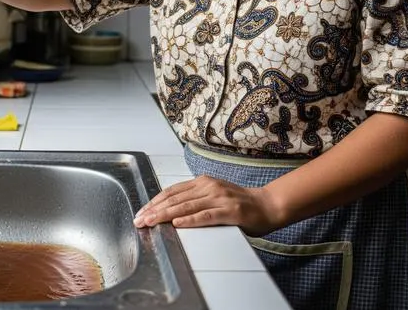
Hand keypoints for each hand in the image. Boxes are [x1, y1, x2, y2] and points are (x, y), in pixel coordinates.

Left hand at [133, 175, 285, 236]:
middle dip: (154, 210)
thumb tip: (171, 212)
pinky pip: (206, 216)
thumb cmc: (241, 204)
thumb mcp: (214, 196)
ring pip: (186, 207)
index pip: (172, 191)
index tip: (141, 212)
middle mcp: (209, 187)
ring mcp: (220, 198)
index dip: (154, 201)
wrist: (268, 205)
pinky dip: (189, 220)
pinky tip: (176, 225)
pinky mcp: (230, 211)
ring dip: (164, 215)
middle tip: (139, 220)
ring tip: (150, 222)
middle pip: (175, 199)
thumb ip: (196, 200)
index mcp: (203, 182)